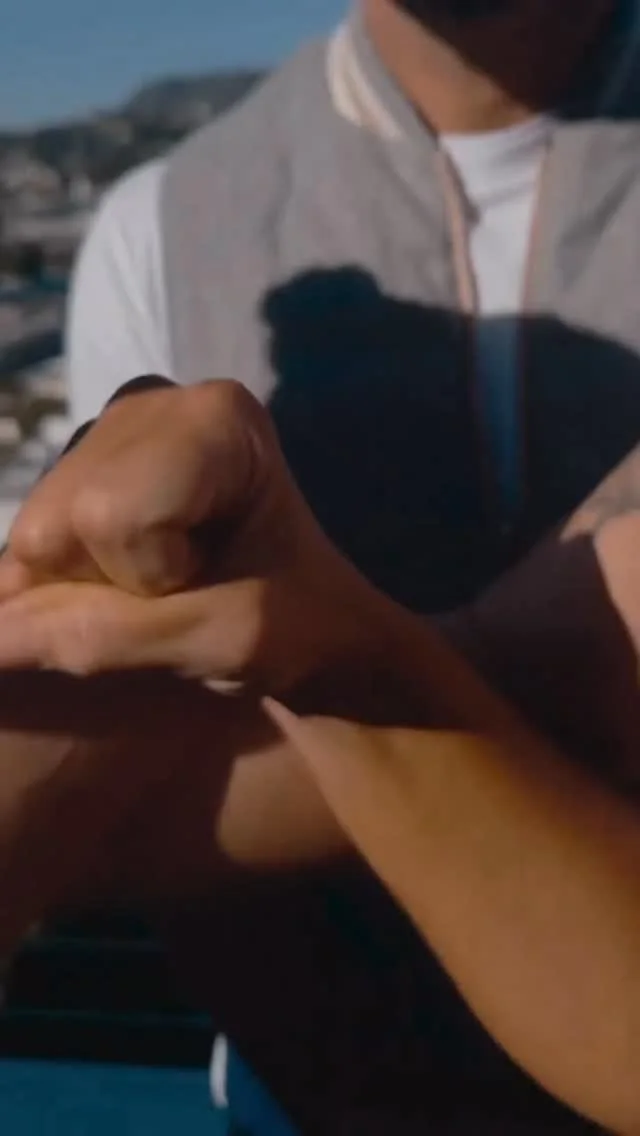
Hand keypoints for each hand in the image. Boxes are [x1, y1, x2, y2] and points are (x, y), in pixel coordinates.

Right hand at [0, 380, 376, 693]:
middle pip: (55, 522)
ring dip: (87, 591)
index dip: (150, 577)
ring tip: (165, 588)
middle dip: (106, 586)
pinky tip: (129, 580)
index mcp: (214, 418)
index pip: (110, 514)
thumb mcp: (216, 640)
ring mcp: (110, 430)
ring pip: (33, 538)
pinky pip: (32, 547)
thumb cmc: (295, 627)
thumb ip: (99, 636)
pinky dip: (70, 586)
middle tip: (184, 592)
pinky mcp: (83, 470)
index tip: (214, 579)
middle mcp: (150, 403)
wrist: (317, 626)